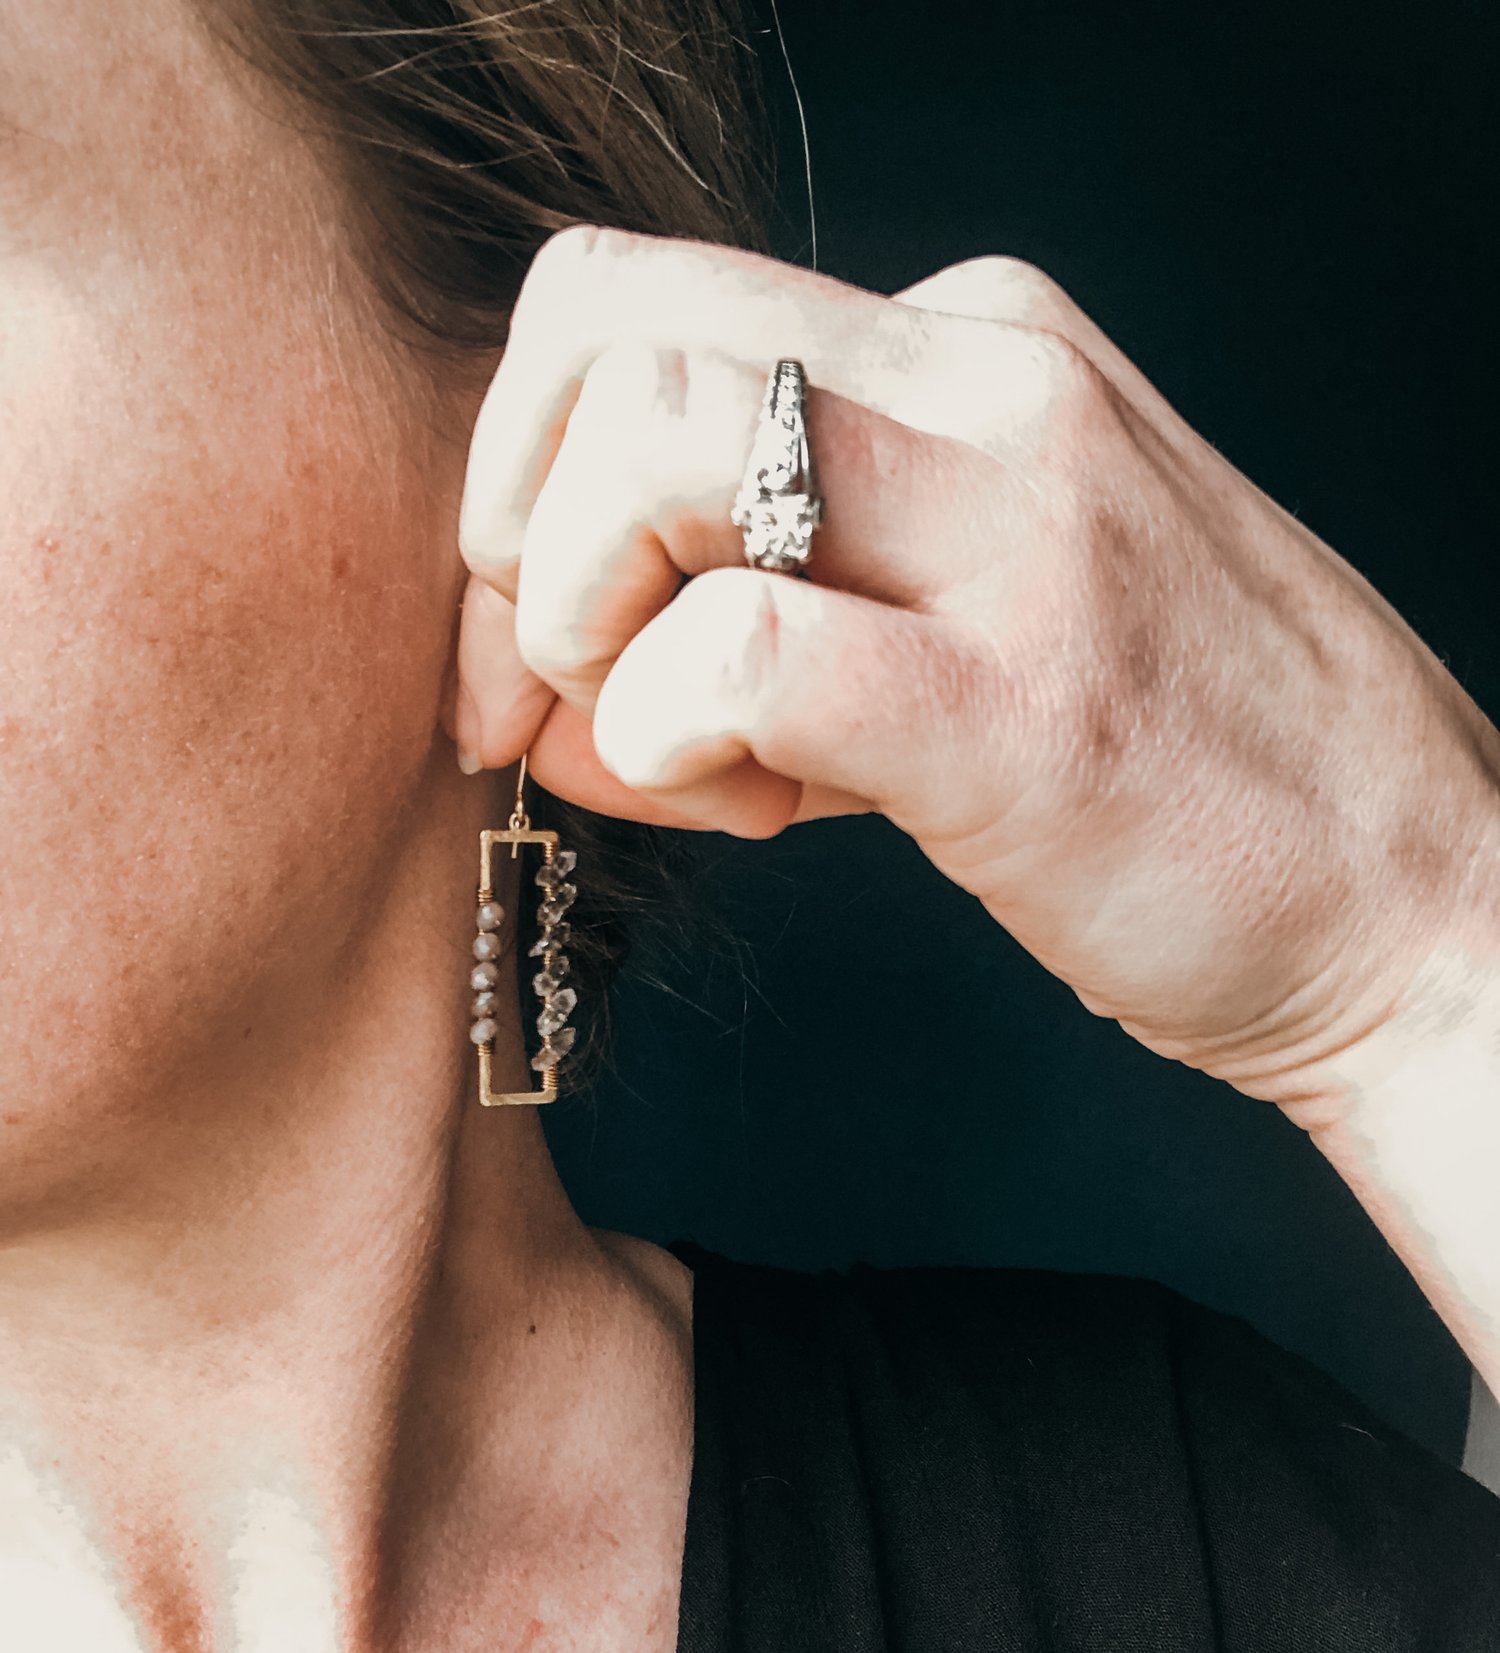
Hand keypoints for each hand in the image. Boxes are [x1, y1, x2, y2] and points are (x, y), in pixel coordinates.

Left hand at [454, 227, 1499, 1122]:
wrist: (1407, 901)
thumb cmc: (1173, 772)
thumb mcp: (967, 619)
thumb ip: (770, 606)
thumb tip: (549, 680)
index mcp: (972, 351)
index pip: (638, 310)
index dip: (525, 474)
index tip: (550, 645)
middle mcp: (992, 386)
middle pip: (605, 329)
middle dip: (512, 532)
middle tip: (555, 694)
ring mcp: (1020, 530)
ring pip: (649, 442)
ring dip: (581, 621)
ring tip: (680, 759)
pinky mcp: (1023, 704)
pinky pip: (736, 649)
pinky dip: (663, 740)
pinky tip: (748, 812)